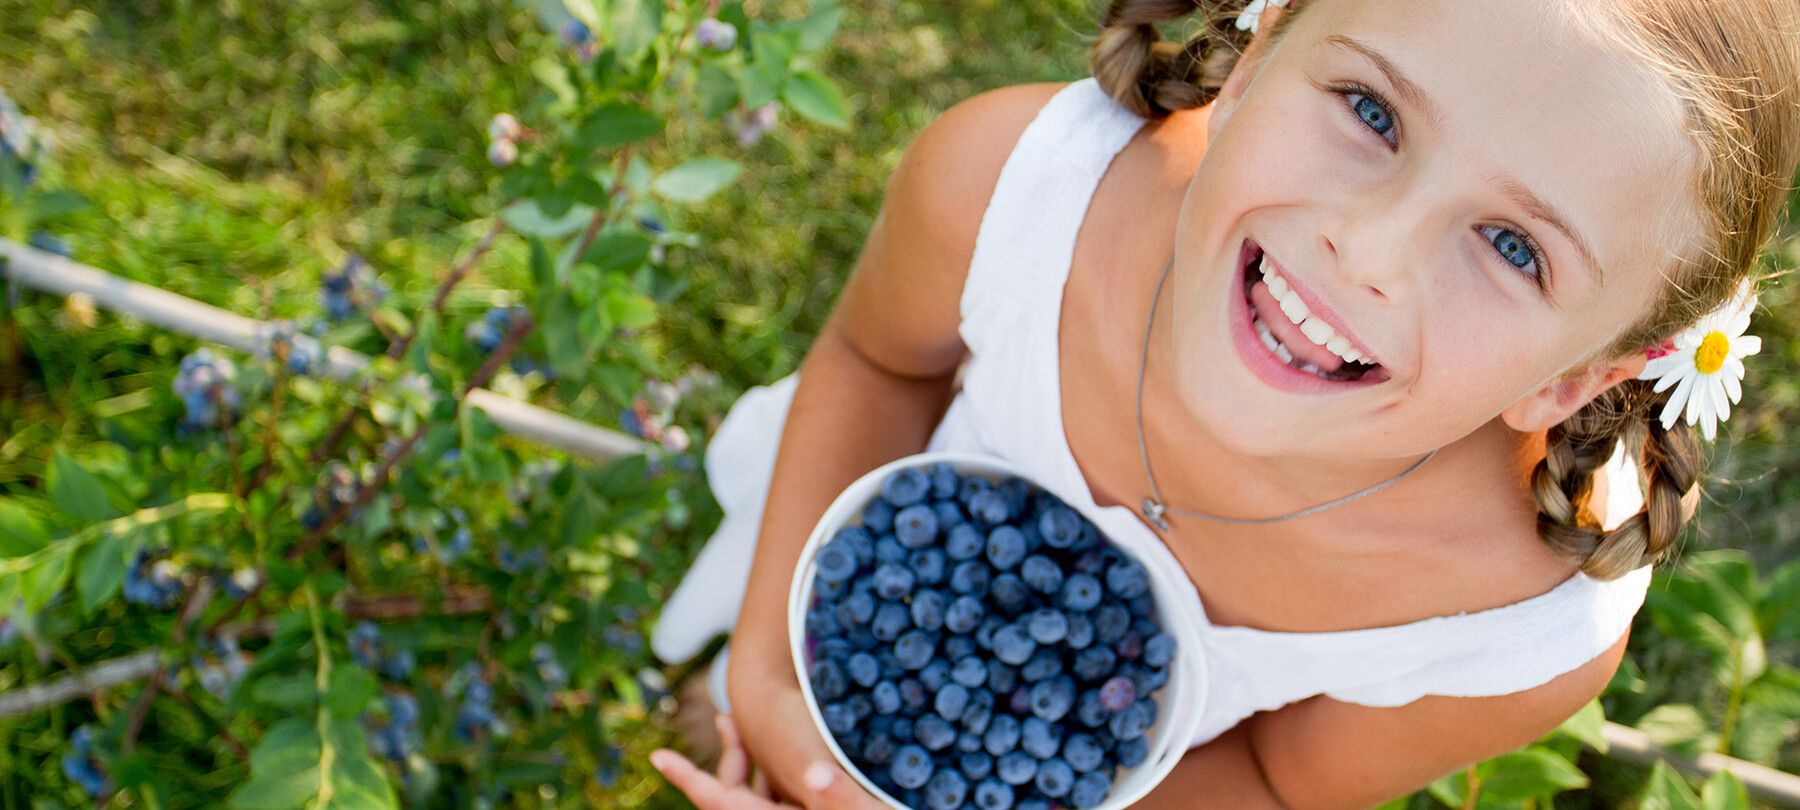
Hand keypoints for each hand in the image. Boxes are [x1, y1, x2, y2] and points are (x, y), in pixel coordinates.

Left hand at [651, 714, 886, 809]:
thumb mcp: (866, 809)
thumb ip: (840, 794)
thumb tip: (815, 773)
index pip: (721, 801)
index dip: (689, 778)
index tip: (658, 757)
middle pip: (735, 794)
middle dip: (728, 756)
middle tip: (724, 717)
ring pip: (757, 796)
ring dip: (748, 762)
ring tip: (739, 724)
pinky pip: (778, 799)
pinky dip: (769, 775)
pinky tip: (781, 759)